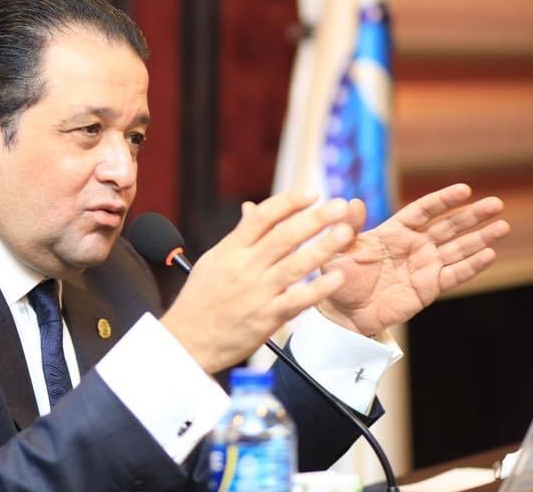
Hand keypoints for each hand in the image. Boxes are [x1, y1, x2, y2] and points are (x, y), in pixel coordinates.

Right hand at [160, 191, 356, 374]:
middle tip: (338, 205)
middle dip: (314, 218)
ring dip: (323, 247)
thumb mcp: (213, 261)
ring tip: (345, 232)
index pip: (262, 217)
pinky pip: (296, 301)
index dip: (288, 202)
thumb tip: (251, 210)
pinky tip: (336, 277)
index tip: (311, 192)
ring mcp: (256, 293)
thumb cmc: (199, 300)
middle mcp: (244, 267)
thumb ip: (237, 237)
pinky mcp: (265, 319)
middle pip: (283, 236)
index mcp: (229, 250)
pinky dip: (317, 289)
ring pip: (294, 265)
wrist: (186, 340)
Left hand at [318, 184, 510, 336]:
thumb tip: (351, 202)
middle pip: (448, 226)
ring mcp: (424, 266)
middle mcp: (414, 245)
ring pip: (458, 249)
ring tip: (503, 227)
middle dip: (472, 216)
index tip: (465, 190)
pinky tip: (490, 254)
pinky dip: (472, 266)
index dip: (443, 200)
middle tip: (496, 204)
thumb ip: (349, 228)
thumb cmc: (339, 278)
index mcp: (394, 231)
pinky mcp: (429, 288)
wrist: (343, 313)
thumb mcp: (338, 250)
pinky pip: (454, 275)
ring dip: (481, 238)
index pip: (423, 210)